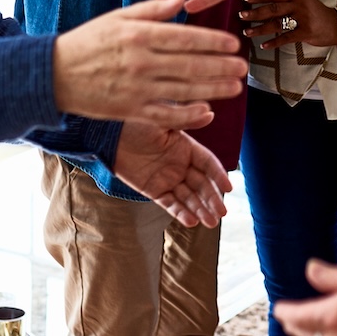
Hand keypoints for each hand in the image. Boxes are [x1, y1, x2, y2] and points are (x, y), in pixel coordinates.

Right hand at [52, 0, 247, 126]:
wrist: (54, 75)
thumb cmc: (88, 41)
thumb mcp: (117, 17)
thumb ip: (152, 10)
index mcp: (139, 35)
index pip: (185, 38)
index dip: (213, 42)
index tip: (233, 43)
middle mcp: (141, 63)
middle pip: (190, 66)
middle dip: (221, 67)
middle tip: (243, 67)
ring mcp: (137, 90)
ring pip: (183, 91)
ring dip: (213, 90)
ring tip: (235, 87)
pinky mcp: (131, 111)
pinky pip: (166, 116)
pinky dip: (188, 116)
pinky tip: (208, 112)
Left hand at [112, 121, 232, 228]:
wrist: (108, 137)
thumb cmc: (136, 123)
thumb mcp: (162, 120)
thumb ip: (186, 120)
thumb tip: (210, 113)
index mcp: (187, 147)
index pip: (208, 163)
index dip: (218, 175)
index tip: (228, 187)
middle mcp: (181, 164)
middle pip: (202, 184)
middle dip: (212, 198)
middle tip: (222, 213)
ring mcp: (168, 179)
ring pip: (189, 197)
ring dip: (200, 209)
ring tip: (211, 222)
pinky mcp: (154, 190)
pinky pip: (170, 203)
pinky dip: (180, 212)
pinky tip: (191, 221)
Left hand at [241, 0, 336, 50]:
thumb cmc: (317, 13)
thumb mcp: (303, 0)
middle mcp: (299, 6)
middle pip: (273, 8)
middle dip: (255, 12)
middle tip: (241, 15)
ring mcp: (303, 19)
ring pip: (277, 23)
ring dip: (260, 28)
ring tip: (247, 32)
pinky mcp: (306, 32)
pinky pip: (286, 37)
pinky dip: (274, 42)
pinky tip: (263, 45)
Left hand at [272, 262, 336, 335]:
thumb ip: (332, 277)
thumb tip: (310, 270)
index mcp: (336, 315)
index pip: (297, 318)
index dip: (285, 311)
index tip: (279, 307)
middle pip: (306, 334)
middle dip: (296, 325)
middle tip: (290, 316)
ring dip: (313, 331)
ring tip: (310, 322)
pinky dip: (332, 334)